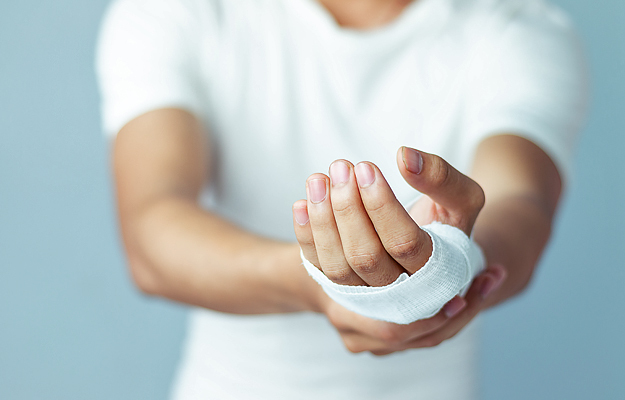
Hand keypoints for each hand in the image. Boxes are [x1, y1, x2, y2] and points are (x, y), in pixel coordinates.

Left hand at [292, 146, 505, 352]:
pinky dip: (306, 237)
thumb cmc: (447, 224)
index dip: (382, 205)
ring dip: (322, 221)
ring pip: (338, 268)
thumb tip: (404, 156)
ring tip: (317, 179)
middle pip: (366, 258)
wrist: (433, 260)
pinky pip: (319, 270)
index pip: (404, 243)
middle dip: (348, 209)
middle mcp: (402, 295)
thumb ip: (442, 178)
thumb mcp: (461, 200)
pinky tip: (301, 203)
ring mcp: (368, 299)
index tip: (365, 168)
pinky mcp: (344, 293)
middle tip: (340, 166)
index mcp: (437, 273)